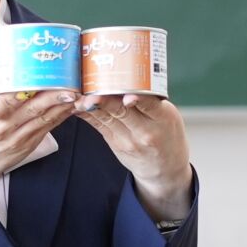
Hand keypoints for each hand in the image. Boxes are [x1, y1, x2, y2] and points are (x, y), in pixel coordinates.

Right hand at [0, 88, 78, 199]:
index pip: (5, 100)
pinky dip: (60, 117)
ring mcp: (18, 138)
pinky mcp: (28, 145)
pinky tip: (70, 107)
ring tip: (75, 95)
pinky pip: (47, 128)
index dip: (22, 91)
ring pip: (43, 119)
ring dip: (61, 107)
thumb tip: (9, 62)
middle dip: (52, 97)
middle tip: (69, 86)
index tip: (35, 81)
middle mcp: (4, 127)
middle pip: (31, 109)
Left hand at [77, 94, 192, 218]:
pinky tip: (77, 106)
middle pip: (122, 111)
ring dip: (90, 106)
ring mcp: (128, 140)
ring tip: (79, 96)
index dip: (137, 98)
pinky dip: (87, 114)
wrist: (165, 169)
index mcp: (163, 118)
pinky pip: (98, 126)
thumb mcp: (168, 116)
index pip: (149, 104)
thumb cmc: (167, 135)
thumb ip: (151, 100)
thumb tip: (126, 77)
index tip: (127, 95)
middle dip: (105, 99)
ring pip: (106, 117)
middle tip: (92, 90)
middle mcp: (145, 131)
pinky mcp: (115, 144)